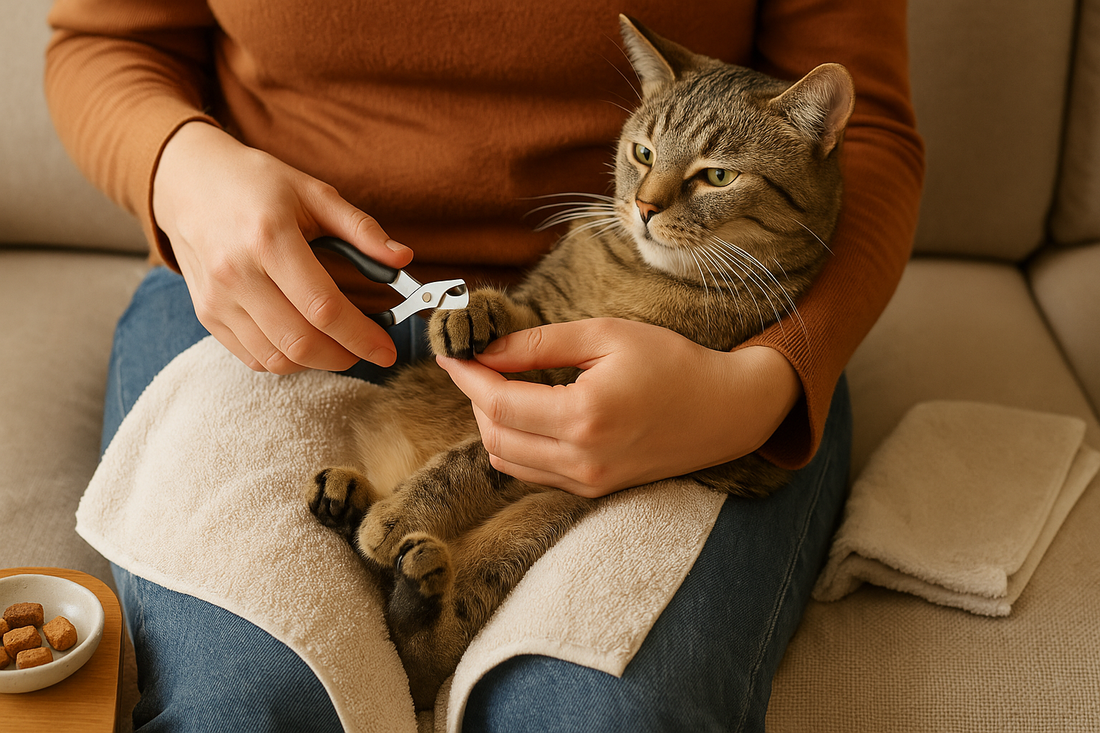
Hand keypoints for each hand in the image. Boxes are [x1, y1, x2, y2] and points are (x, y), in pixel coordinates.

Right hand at [152, 121, 413, 373]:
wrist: (186, 180)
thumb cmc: (256, 184)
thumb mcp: (312, 192)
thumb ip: (361, 228)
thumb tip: (403, 258)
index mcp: (270, 238)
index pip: (322, 307)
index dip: (361, 336)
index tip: (386, 349)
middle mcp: (238, 273)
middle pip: (300, 341)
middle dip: (345, 357)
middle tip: (367, 351)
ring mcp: (217, 298)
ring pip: (276, 358)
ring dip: (317, 363)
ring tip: (339, 347)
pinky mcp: (207, 314)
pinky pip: (253, 358)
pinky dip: (286, 361)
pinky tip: (305, 343)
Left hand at [436, 318, 801, 496]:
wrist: (724, 412)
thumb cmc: (672, 363)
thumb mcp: (606, 335)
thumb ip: (540, 343)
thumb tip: (488, 349)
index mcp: (585, 416)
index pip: (498, 403)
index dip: (466, 377)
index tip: (449, 353)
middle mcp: (582, 459)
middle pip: (494, 435)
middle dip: (474, 398)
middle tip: (478, 362)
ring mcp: (587, 482)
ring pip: (506, 460)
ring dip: (491, 423)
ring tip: (500, 384)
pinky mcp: (592, 490)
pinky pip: (532, 472)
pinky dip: (514, 443)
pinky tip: (525, 412)